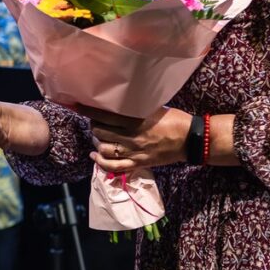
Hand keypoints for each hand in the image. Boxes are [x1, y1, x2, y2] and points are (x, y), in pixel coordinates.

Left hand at [76, 104, 191, 172]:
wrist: (190, 139)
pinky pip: (115, 167)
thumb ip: (135, 107)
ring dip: (97, 141)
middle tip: (94, 120)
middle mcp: (132, 136)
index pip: (104, 115)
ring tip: (98, 135)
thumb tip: (116, 103)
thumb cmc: (174, 119)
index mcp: (136, 120)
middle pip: (101, 132)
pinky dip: (101, 163)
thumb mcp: (153, 107)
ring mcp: (135, 152)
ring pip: (105, 149)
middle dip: (93, 125)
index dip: (88, 111)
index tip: (79, 106)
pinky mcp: (139, 163)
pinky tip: (95, 156)